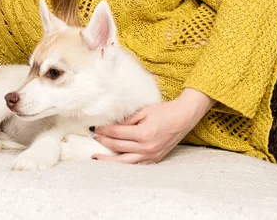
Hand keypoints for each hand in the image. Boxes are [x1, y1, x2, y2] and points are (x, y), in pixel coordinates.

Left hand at [91, 89, 213, 163]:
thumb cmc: (164, 111)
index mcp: (144, 133)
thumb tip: (111, 126)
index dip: (104, 130)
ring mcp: (151, 155)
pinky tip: (115, 162)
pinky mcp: (155, 159)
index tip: (95, 128)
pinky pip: (136, 165)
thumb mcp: (144, 111)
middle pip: (118, 147)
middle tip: (94, 138)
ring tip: (96, 158)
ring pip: (125, 161)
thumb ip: (127, 120)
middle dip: (103, 142)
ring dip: (109, 160)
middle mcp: (147, 146)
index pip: (117, 133)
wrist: (183, 118)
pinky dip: (124, 164)